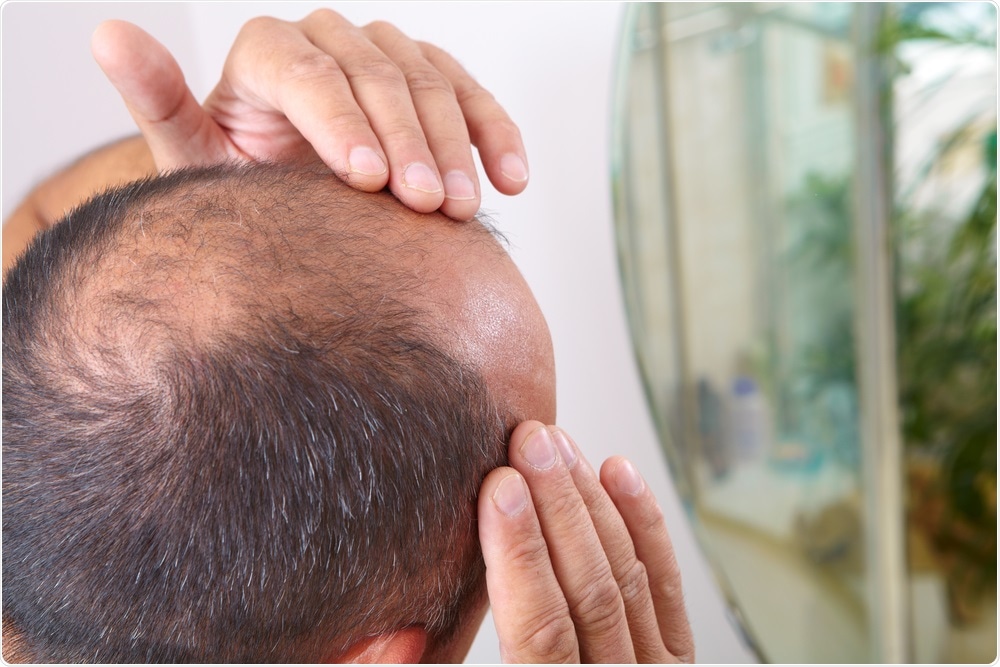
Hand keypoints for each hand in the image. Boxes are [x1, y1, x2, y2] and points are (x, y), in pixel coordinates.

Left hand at [90, 10, 528, 219]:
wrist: (294, 208)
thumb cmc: (241, 189)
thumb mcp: (192, 156)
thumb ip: (160, 101)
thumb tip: (101, 33)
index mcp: (266, 53)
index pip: (305, 70)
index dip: (339, 121)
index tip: (366, 181)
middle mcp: (328, 41)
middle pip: (377, 74)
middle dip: (407, 143)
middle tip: (425, 206)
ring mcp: (386, 57)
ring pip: (431, 82)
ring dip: (456, 146)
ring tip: (463, 209)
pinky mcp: (432, 81)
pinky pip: (474, 97)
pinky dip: (497, 135)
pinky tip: (513, 178)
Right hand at [478, 422, 694, 662]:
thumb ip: (469, 655)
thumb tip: (396, 627)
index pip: (539, 628)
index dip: (520, 553)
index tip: (500, 488)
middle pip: (590, 588)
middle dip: (557, 506)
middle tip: (529, 444)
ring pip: (625, 574)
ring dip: (588, 502)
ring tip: (557, 445)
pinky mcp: (676, 654)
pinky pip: (665, 582)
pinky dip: (644, 523)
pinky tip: (618, 473)